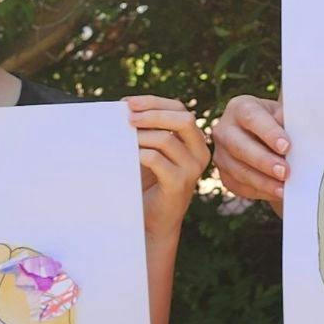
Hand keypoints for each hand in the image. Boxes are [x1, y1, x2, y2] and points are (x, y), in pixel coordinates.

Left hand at [127, 96, 209, 235]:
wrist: (154, 221)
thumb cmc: (150, 182)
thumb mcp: (152, 149)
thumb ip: (148, 129)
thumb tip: (125, 105)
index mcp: (195, 140)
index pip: (179, 108)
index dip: (153, 102)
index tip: (128, 103)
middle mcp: (200, 152)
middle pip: (182, 118)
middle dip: (152, 113)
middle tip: (128, 117)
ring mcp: (192, 169)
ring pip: (166, 139)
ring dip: (140, 136)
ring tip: (123, 139)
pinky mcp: (179, 184)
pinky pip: (156, 159)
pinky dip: (139, 153)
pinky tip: (128, 156)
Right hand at [210, 95, 286, 205]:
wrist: (267, 140)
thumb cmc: (279, 124)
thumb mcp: (284, 116)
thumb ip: (289, 120)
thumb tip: (300, 131)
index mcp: (240, 107)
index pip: (252, 117)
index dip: (269, 133)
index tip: (287, 146)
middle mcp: (224, 129)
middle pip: (239, 146)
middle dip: (264, 161)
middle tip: (285, 172)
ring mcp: (221, 153)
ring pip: (238, 170)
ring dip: (262, 181)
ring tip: (284, 189)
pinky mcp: (224, 174)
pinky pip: (238, 186)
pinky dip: (259, 191)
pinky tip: (276, 193)